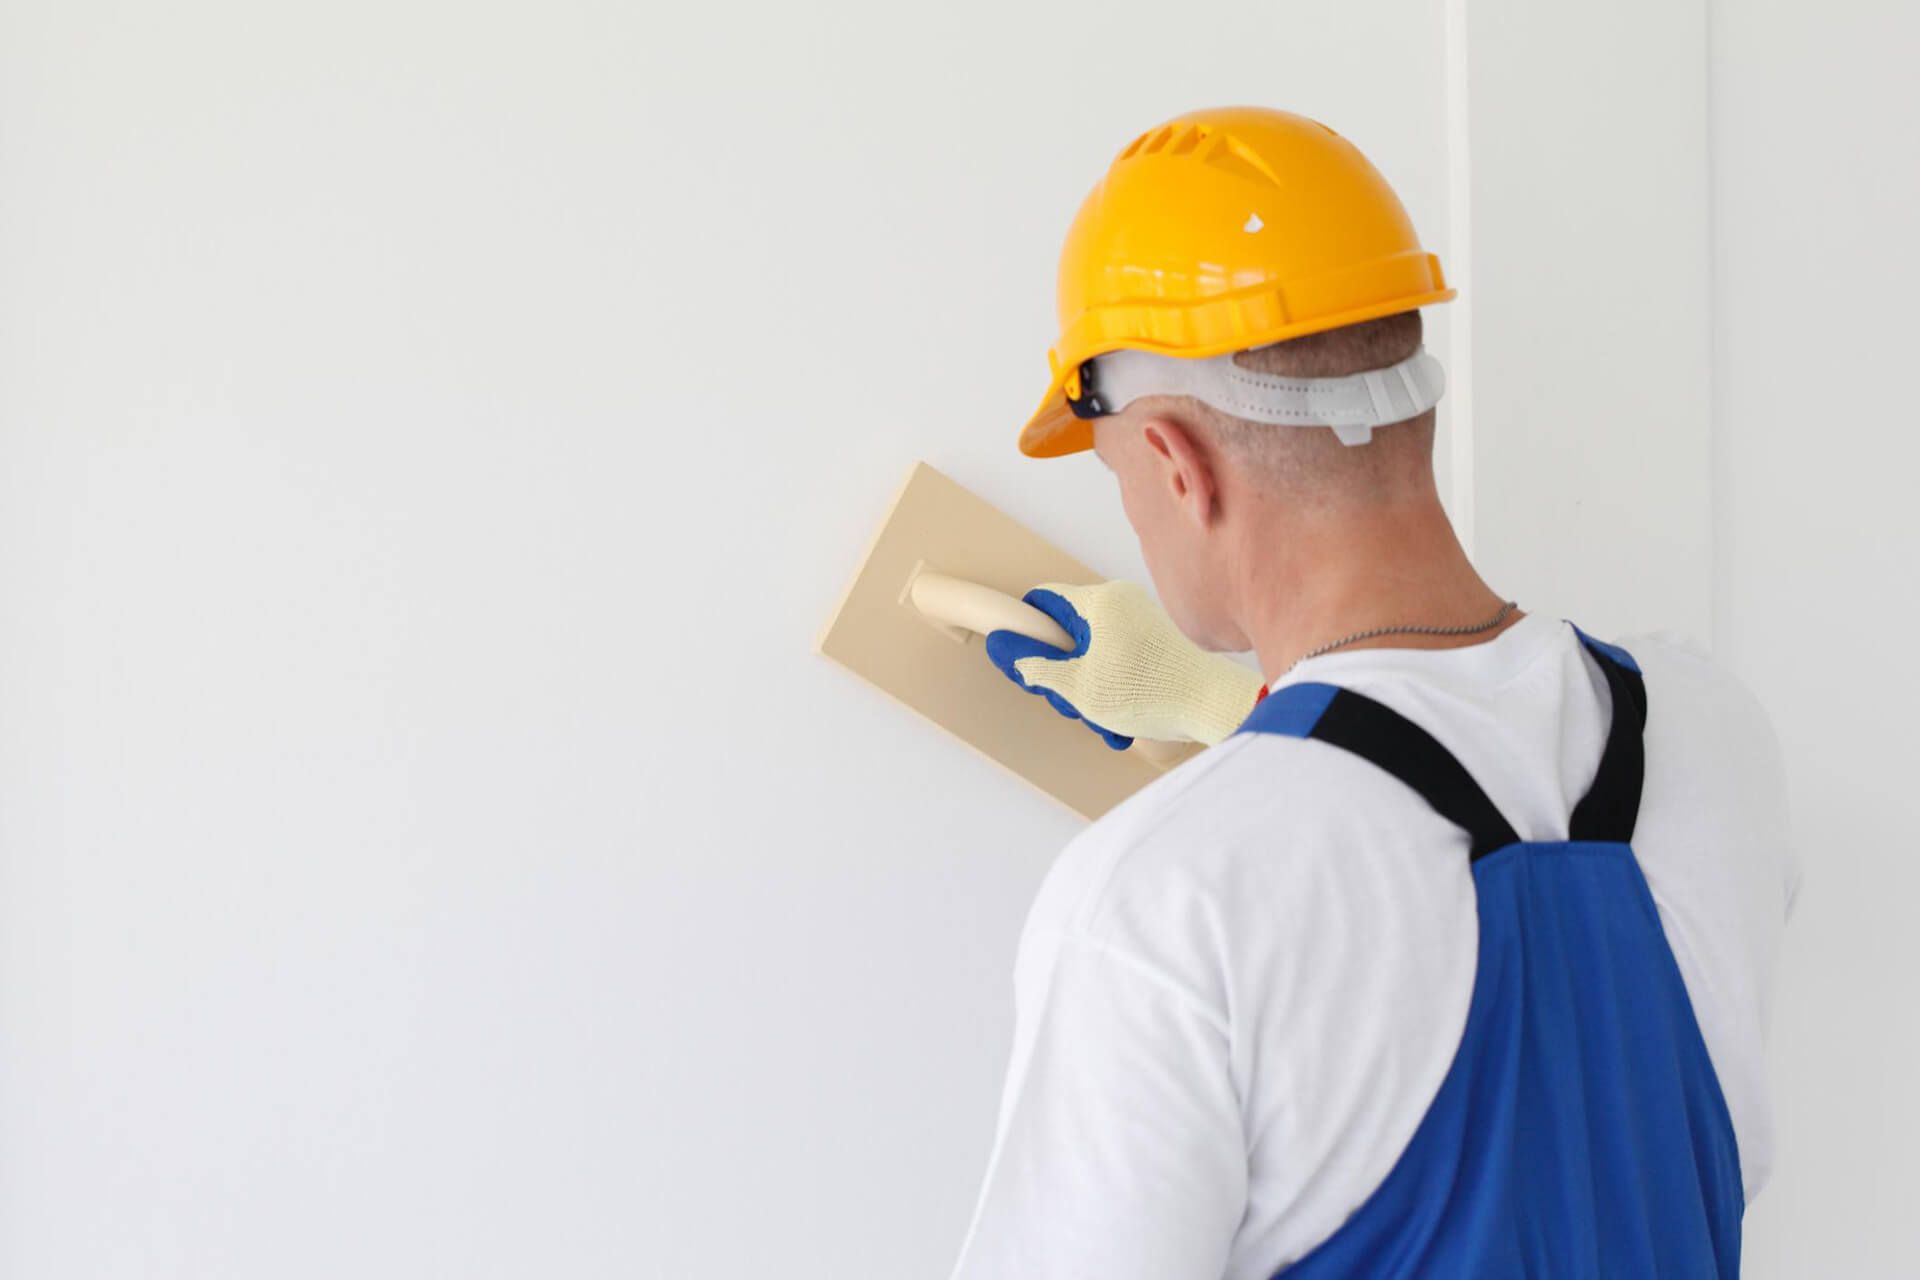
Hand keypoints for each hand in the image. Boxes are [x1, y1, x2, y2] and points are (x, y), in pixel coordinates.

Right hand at [984, 581, 1265, 750]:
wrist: (1213, 706)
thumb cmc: (1153, 692)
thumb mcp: (1077, 686)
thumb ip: (1034, 665)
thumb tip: (1003, 646)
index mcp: (1100, 601)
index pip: (1042, 602)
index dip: (1026, 634)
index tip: (1024, 664)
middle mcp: (1122, 602)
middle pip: (1067, 633)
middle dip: (1064, 675)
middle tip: (1071, 702)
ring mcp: (1142, 620)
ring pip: (1093, 653)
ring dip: (1090, 690)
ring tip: (1105, 718)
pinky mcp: (1157, 641)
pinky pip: (1119, 660)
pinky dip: (1114, 688)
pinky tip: (1122, 719)